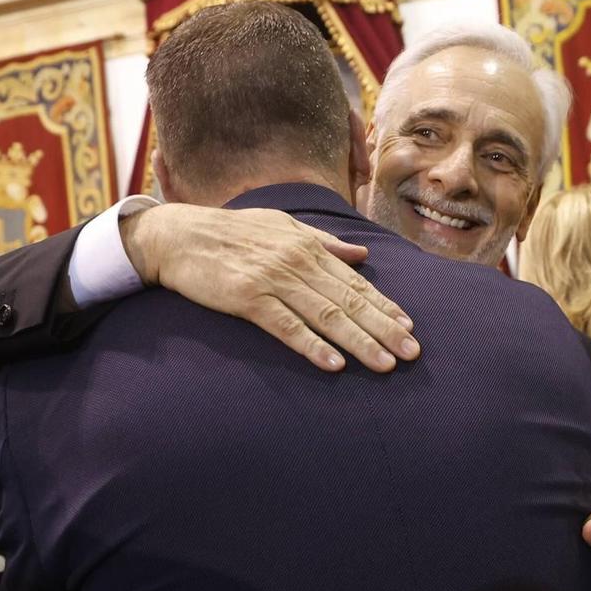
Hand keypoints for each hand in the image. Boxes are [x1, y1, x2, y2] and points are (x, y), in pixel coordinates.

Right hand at [124, 205, 420, 372]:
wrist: (179, 235)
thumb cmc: (231, 232)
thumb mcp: (282, 226)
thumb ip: (324, 242)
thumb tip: (361, 254)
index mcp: (308, 246)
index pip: (355, 282)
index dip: (384, 306)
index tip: (409, 328)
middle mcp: (297, 262)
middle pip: (349, 301)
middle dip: (383, 329)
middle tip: (411, 354)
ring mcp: (273, 280)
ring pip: (325, 315)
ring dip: (358, 341)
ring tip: (384, 364)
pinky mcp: (247, 298)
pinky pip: (286, 326)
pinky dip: (311, 345)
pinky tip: (333, 363)